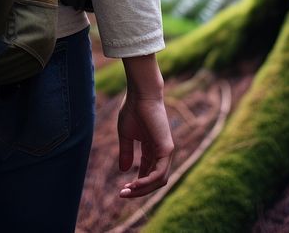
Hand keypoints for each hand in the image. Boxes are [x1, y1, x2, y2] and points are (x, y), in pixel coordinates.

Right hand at [117, 55, 173, 197]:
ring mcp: (166, 152)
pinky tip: (134, 185)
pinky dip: (147, 182)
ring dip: (142, 189)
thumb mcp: (126, 136)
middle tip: (123, 194)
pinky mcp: (166, 149)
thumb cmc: (132, 110)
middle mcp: (161, 152)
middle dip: (139, 190)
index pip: (148, 174)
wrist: (140, 95)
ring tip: (126, 191)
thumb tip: (123, 171)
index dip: (136, 185)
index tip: (122, 190)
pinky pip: (159, 173)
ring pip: (158, 181)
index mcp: (152, 149)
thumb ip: (126, 153)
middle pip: (154, 181)